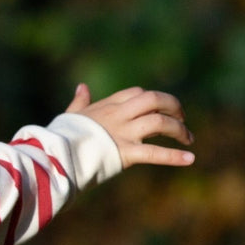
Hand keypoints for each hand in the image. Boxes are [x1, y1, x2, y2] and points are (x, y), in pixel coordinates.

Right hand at [66, 83, 194, 168]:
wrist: (54, 154)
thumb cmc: (61, 136)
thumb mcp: (71, 115)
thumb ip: (80, 101)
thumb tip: (82, 86)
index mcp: (107, 106)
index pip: (137, 93)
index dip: (153, 99)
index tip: (160, 107)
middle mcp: (119, 116)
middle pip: (154, 99)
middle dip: (173, 106)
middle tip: (182, 118)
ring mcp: (123, 133)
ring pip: (159, 122)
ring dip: (179, 130)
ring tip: (188, 139)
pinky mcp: (126, 153)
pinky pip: (155, 153)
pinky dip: (174, 156)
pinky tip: (190, 158)